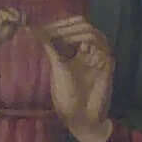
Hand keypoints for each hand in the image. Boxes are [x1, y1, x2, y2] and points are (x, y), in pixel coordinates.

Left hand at [37, 17, 116, 141]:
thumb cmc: (67, 96)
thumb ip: (51, 48)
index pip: (74, 27)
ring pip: (93, 34)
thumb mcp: (57, 67)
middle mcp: (90, 50)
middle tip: (49, 32)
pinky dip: (87, 44)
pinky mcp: (108, 65)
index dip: (60, 24)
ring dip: (75, 33)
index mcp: (78, 50)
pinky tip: (73, 48)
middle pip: (84, 26)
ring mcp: (100, 57)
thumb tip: (34, 30)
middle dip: (66, 26)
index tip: (40, 26)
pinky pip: (102, 48)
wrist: (80, 117)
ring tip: (59, 39)